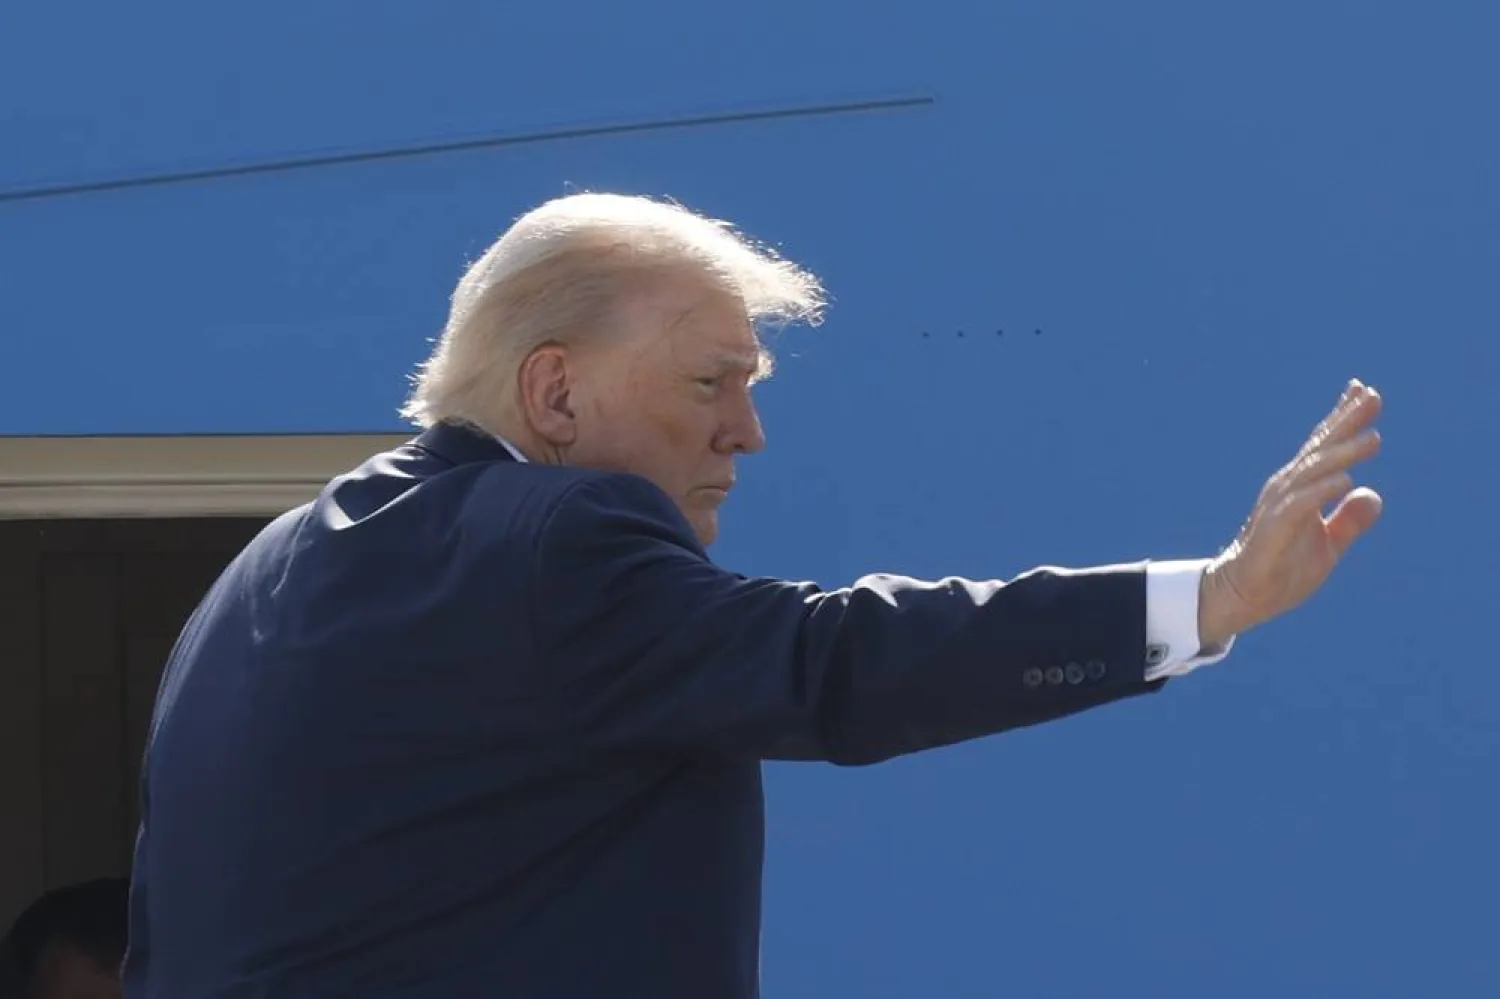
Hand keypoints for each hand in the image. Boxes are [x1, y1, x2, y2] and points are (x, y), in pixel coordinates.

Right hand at [1198, 379, 1383, 646]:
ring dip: (1342, 453)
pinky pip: (1301, 505)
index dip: (1342, 418)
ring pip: (1313, 472)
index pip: (1323, 447)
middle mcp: (1286, 489)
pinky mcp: (1274, 529)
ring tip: (1373, 438)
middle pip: (1320, 448)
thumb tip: (1373, 494)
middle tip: (1370, 394)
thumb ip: (1349, 520)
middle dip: (1345, 421)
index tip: (1362, 390)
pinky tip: (1345, 479)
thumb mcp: (1327, 545)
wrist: (1243, 596)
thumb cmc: (1282, 569)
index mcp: (1299, 489)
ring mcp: (1278, 506)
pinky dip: (1322, 491)